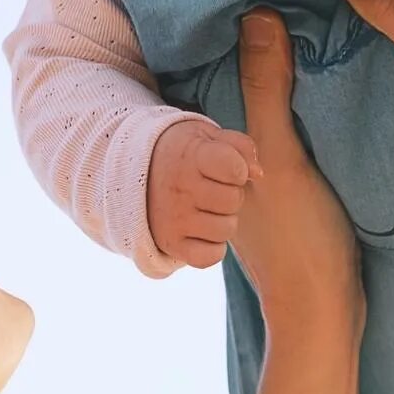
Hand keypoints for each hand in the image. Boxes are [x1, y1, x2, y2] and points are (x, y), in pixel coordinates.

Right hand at [147, 117, 261, 268]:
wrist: (135, 173)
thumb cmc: (183, 153)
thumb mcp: (207, 136)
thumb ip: (239, 146)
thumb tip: (258, 174)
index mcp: (191, 157)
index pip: (235, 169)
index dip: (238, 169)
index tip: (225, 166)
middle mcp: (180, 189)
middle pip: (233, 201)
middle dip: (231, 194)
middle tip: (212, 187)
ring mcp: (173, 219)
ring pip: (226, 230)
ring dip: (223, 220)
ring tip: (206, 207)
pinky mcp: (170, 244)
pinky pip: (211, 257)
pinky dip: (213, 247)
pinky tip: (202, 230)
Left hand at [229, 9, 360, 327]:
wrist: (324, 310)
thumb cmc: (298, 237)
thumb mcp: (280, 157)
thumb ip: (266, 91)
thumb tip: (257, 15)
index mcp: (209, 146)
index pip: (205, 67)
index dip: (218, 24)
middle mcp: (222, 155)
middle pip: (231, 82)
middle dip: (247, 43)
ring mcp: (252, 171)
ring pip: (257, 105)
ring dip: (274, 71)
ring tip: (302, 17)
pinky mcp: (282, 183)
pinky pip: (281, 126)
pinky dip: (294, 102)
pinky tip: (320, 78)